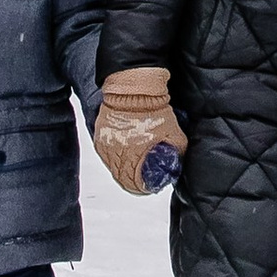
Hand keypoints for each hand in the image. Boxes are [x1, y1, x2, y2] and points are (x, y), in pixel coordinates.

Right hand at [96, 68, 183, 196]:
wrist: (136, 88)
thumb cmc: (154, 109)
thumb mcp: (174, 134)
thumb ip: (176, 151)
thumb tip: (177, 161)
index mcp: (133, 156)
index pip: (134, 184)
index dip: (142, 188)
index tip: (148, 187)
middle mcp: (116, 153)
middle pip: (121, 178)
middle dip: (132, 181)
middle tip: (141, 181)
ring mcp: (105, 145)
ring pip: (111, 167)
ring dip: (121, 170)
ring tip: (131, 168)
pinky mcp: (99, 135)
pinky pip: (105, 154)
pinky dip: (113, 157)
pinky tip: (122, 154)